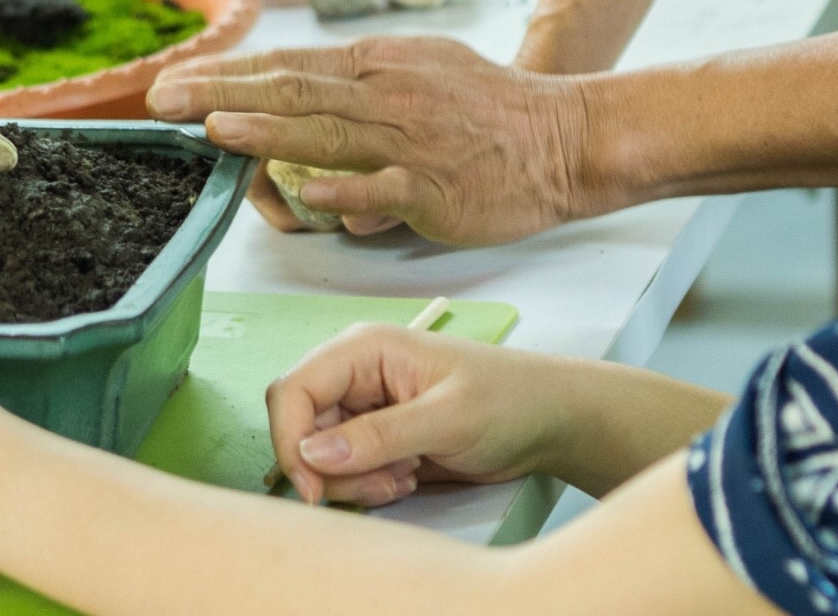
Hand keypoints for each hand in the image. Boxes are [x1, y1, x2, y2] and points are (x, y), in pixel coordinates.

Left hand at [147, 36, 594, 246]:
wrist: (566, 137)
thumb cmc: (494, 112)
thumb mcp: (424, 75)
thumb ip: (364, 96)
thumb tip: (311, 123)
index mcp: (380, 64)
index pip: (290, 64)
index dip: (229, 73)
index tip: (177, 82)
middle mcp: (387, 93)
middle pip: (293, 89)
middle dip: (222, 92)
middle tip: (164, 98)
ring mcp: (409, 141)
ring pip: (326, 132)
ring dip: (265, 130)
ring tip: (212, 129)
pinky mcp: (434, 187)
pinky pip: (380, 189)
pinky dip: (341, 190)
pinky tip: (304, 193)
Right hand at [265, 324, 570, 506]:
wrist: (546, 420)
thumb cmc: (508, 398)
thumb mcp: (448, 417)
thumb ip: (380, 435)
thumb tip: (312, 453)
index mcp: (365, 348)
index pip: (292, 390)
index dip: (291, 441)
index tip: (314, 489)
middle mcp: (356, 373)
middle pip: (302, 429)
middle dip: (332, 469)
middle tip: (385, 483)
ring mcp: (365, 406)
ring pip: (320, 457)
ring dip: (355, 481)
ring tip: (405, 476)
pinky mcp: (376, 437)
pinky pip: (346, 470)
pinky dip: (368, 485)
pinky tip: (408, 477)